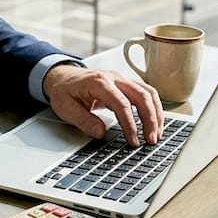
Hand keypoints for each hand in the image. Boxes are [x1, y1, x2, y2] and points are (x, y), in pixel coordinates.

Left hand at [43, 63, 162, 145]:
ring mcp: (121, 79)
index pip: (121, 103)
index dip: (130, 124)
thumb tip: (101, 134)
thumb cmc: (64, 91)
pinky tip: (154, 122)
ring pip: (148, 93)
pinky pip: (145, 93)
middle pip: (141, 95)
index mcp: (99, 83)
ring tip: (156, 134)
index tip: (133, 140)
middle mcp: (114, 78)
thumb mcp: (65, 108)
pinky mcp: (125, 84)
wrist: (61, 77)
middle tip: (151, 140)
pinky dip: (153, 108)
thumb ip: (83, 121)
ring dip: (156, 113)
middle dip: (150, 119)